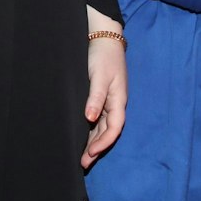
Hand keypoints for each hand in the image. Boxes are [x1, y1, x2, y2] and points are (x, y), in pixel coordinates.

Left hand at [82, 6, 127, 167]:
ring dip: (93, 143)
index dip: (103, 143)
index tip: (90, 154)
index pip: (114, 128)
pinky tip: (82, 138)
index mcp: (119, 100)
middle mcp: (115, 104)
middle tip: (83, 163)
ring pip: (102, 128)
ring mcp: (109, 102)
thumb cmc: (103, 56)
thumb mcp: (100, 76)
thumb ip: (95, 97)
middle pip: (108, 132)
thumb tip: (90, 119)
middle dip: (97, 148)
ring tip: (82, 158)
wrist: (103, 37)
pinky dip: (91, 132)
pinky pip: (97, 120)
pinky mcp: (100, 98)